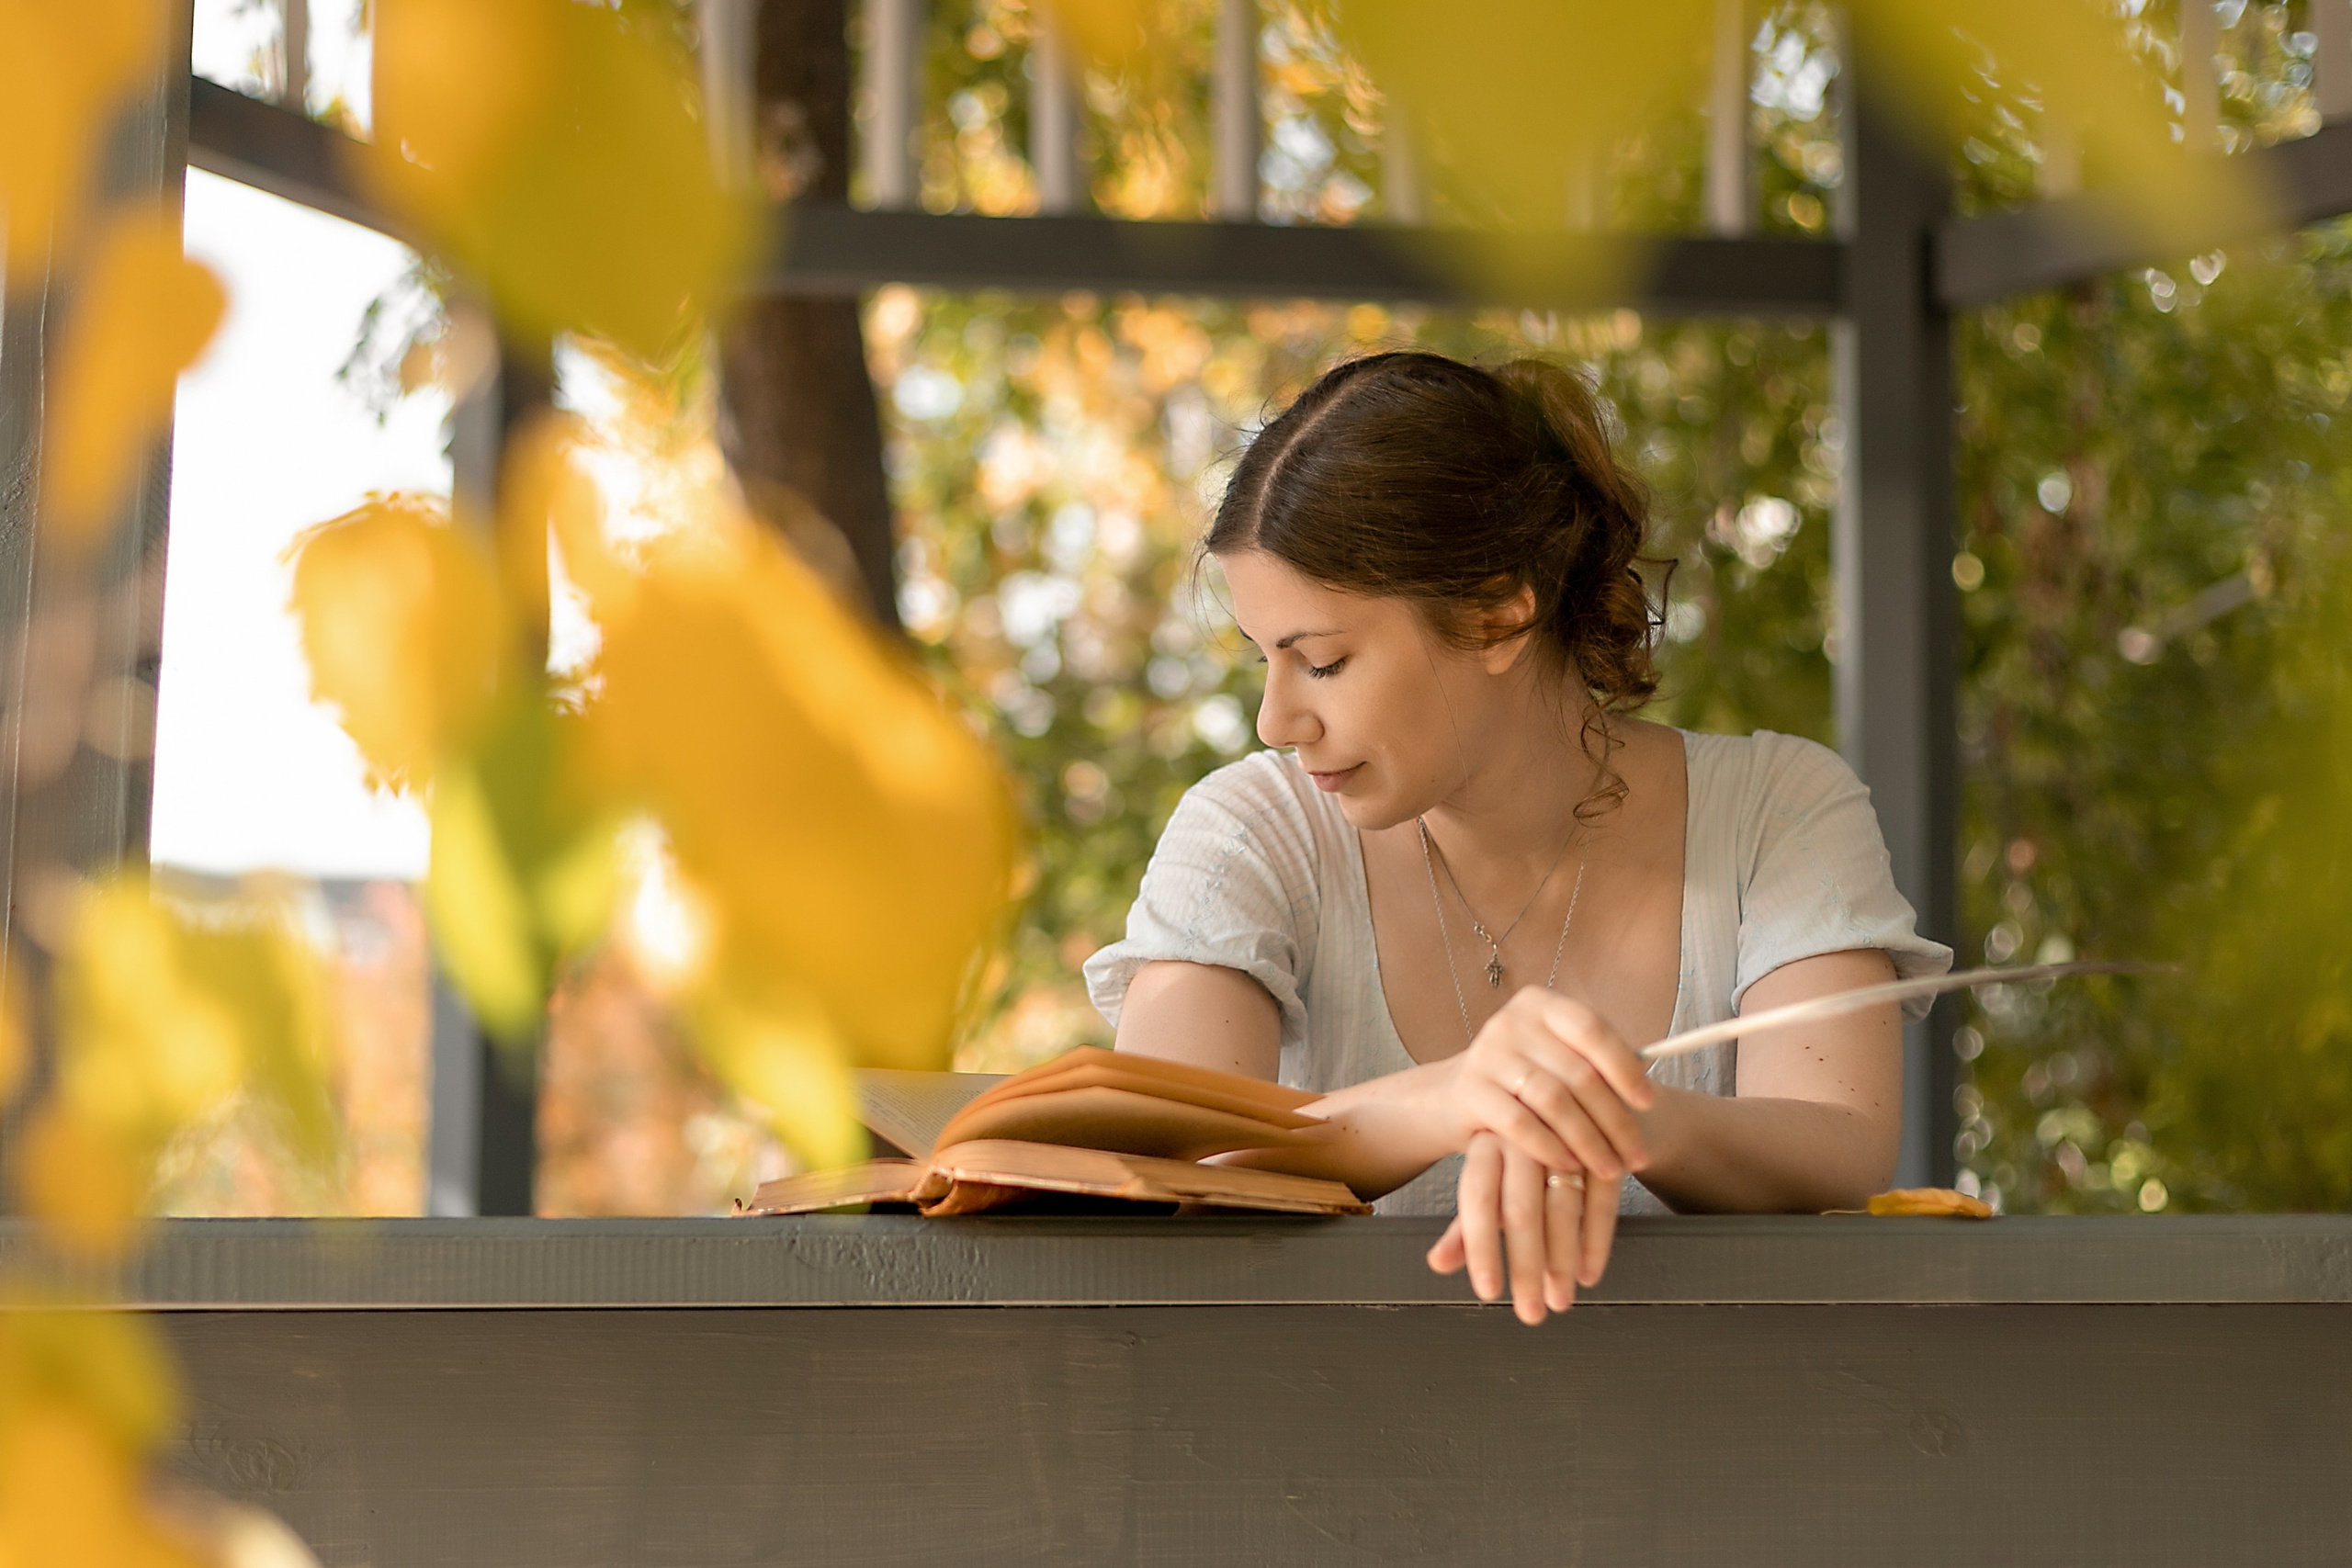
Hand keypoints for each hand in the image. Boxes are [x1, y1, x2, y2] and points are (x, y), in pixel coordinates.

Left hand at [1427, 1132, 1622, 1324]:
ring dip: (1563, 1261)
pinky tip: (1587, 1275)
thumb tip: (1437, 1264)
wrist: (1569, 1108)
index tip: (1488, 1293)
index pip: (1478, 1200)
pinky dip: (1596, 1242)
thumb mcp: (1490, 1186)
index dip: (1481, 1248)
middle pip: (1522, 1209)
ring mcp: (1568, 1141)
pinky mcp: (1605, 1149)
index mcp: (1486, 1144)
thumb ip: (1466, 1228)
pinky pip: (1602, 1201)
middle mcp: (1525, 1139)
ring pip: (1564, 1206)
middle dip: (1527, 1268)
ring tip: (1558, 1301)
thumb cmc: (1519, 1160)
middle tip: (1530, 1314)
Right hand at [1430, 986, 1656, 1182]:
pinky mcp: (1469, 1090)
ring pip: (1552, 1100)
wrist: (1455, 1096)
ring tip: (1608, 1168)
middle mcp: (1511, 1022)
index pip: (1592, 1029)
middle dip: (1614, 1120)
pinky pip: (1519, 1123)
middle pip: (1577, 1072)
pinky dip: (1550, 1147)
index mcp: (1541, 1005)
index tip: (1649, 1102)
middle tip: (1636, 1155)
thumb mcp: (1558, 1061)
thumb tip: (1649, 1097)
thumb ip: (1596, 1069)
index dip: (1624, 1067)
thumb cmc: (1523, 1081)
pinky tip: (1569, 1167)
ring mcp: (1486, 1054)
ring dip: (1588, 1141)